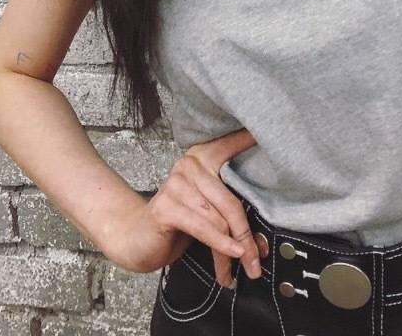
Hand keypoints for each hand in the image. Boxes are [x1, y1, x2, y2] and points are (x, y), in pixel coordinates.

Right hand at [108, 126, 260, 283]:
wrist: (137, 239)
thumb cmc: (177, 224)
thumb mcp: (209, 216)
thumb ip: (231, 220)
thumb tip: (262, 244)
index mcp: (202, 157)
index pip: (230, 145)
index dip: (248, 140)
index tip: (264, 133)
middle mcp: (189, 165)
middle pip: (231, 201)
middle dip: (248, 234)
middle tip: (260, 258)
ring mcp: (176, 184)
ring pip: (219, 219)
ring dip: (235, 249)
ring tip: (243, 268)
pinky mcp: (167, 207)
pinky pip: (204, 227)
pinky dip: (221, 245)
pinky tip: (232, 256)